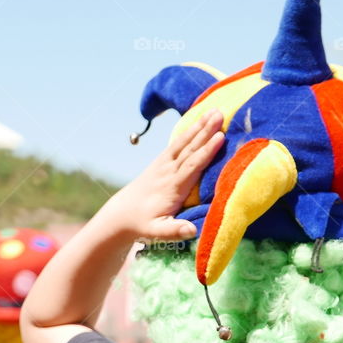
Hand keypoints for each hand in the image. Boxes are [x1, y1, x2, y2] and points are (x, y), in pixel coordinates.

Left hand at [107, 109, 224, 240]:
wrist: (122, 213)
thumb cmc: (143, 224)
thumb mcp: (156, 232)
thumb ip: (174, 231)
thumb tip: (192, 231)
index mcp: (172, 188)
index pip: (191, 166)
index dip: (205, 151)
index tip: (220, 137)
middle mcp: (167, 172)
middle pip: (189, 149)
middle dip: (205, 131)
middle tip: (220, 114)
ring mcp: (163, 164)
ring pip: (183, 142)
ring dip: (199, 126)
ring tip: (213, 111)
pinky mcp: (161, 161)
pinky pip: (177, 143)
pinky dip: (188, 130)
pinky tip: (199, 119)